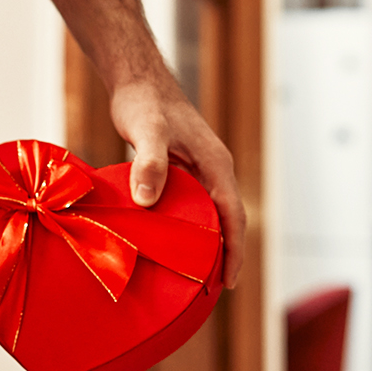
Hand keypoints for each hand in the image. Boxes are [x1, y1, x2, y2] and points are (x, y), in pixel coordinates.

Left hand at [109, 77, 245, 288]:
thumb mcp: (147, 132)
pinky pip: (191, 204)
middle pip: (227, 219)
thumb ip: (150, 164)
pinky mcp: (180, 168)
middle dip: (225, 254)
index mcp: (216, 164)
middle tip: (212, 290)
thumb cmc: (144, 101)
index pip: (234, 215)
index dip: (235, 250)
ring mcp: (197, 169)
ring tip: (196, 275)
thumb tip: (147, 202)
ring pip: (209, 213)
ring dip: (208, 242)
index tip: (230, 281)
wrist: (136, 80)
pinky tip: (172, 241)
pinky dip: (188, 226)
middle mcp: (213, 169)